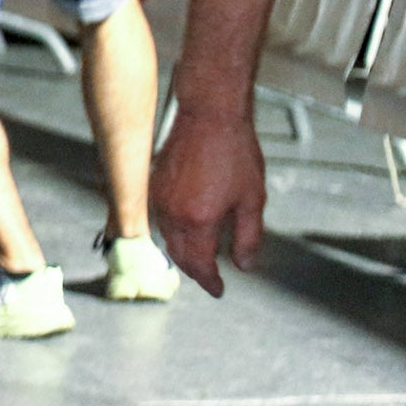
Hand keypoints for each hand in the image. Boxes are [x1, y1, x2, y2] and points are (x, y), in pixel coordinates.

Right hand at [152, 96, 267, 296]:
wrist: (210, 116)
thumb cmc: (233, 150)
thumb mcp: (252, 199)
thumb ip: (248, 237)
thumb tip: (244, 264)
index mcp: (197, 220)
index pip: (199, 264)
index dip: (210, 281)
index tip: (218, 289)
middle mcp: (172, 212)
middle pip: (178, 255)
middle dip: (195, 270)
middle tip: (210, 277)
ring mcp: (158, 198)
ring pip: (166, 238)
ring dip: (181, 251)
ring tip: (199, 255)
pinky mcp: (153, 184)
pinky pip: (159, 218)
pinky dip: (172, 231)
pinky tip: (186, 228)